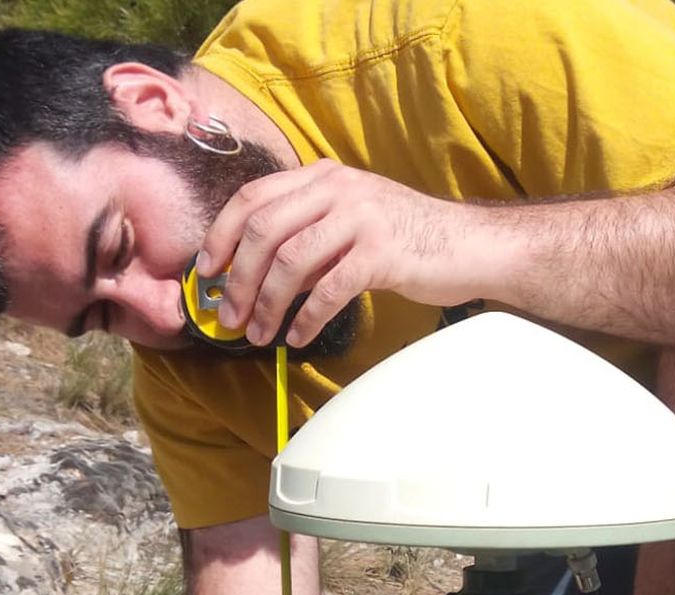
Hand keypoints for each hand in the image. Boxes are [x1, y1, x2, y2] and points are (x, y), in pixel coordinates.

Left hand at [195, 159, 481, 347]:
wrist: (468, 245)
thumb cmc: (405, 239)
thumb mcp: (350, 221)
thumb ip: (307, 234)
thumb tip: (254, 276)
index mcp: (323, 176)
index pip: (253, 197)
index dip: (221, 235)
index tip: (206, 272)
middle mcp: (338, 188)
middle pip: (264, 230)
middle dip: (239, 279)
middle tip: (231, 317)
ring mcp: (361, 217)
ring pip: (291, 261)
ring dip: (268, 304)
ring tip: (259, 335)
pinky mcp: (382, 252)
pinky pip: (329, 289)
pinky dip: (306, 317)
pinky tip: (298, 337)